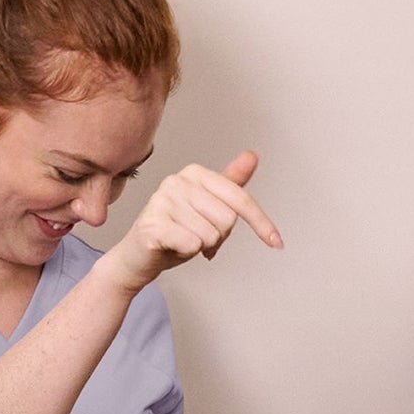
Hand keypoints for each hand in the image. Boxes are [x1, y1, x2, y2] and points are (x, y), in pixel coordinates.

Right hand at [93, 151, 282, 295]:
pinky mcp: (152, 225)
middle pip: (227, 220)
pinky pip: (193, 244)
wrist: (137, 258)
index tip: (277, 243)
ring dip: (200, 247)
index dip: (261, 224)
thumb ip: (230, 184)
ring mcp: (162, 201)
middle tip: (196, 238)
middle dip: (218, 238)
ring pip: (211, 235)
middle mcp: (177, 181)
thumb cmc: (174, 232)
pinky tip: (171, 247)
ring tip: (181, 242)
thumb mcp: (208, 208)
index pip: (240, 199)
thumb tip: (253, 154)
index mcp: (193, 173)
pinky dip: (186, 253)